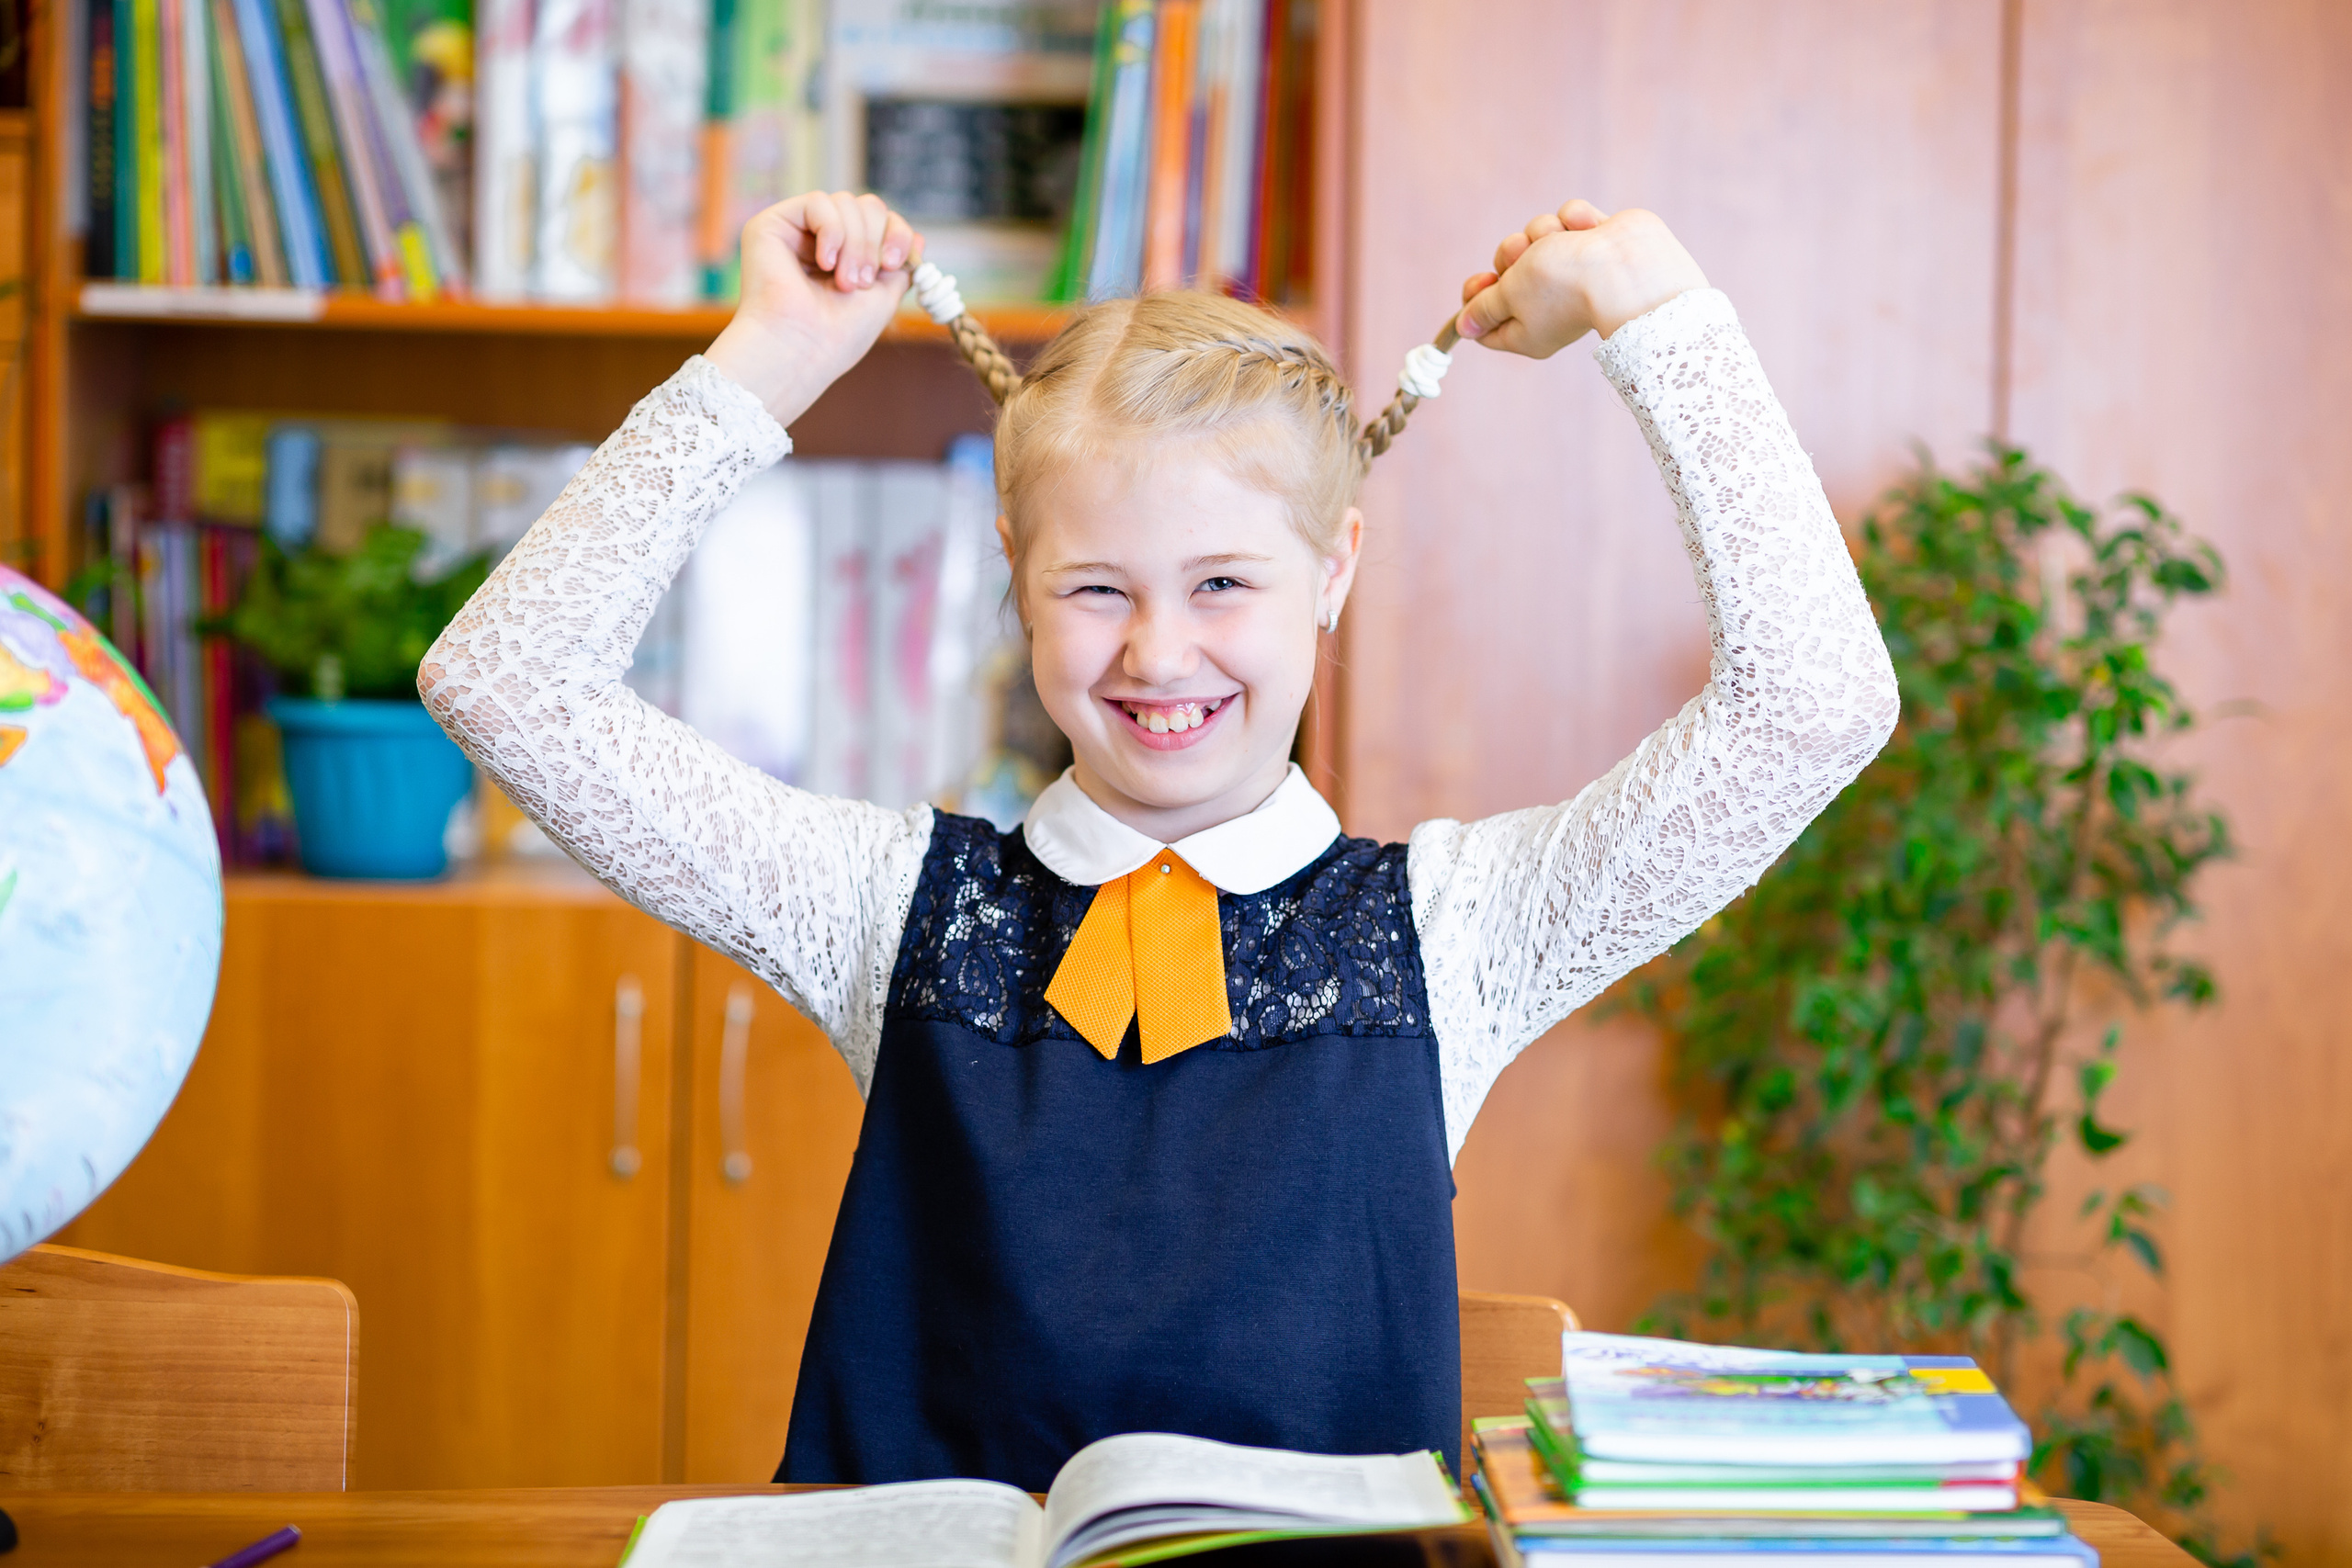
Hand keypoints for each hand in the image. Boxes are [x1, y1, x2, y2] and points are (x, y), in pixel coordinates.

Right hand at [705, 191, 923, 424]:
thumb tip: (919, 236)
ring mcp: (796, 230)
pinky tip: (825, 263)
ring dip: (855, 243)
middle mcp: (819, 240)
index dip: (897, 233)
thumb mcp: (883, 296)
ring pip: (845, 202)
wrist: (801, 351)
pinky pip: (818, 202)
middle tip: (864, 281)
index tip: (895, 263)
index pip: (880, 220)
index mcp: (844, 256)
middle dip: (875, 240)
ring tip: (844, 282)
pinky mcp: (773, 223)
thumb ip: (900, 265)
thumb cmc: (837, 335)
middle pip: (866, 206)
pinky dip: (832, 231)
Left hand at [1454, 201, 1706, 357]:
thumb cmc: (1563, 284)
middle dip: (1511, 256)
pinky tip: (1589, 229)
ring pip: (1536, 239)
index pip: (1489, 324)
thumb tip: (1464, 326)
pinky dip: (1575, 220)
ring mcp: (1575, 273)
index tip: (1480, 281)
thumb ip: (1485, 307)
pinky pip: (1569, 220)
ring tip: (1561, 239)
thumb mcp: (1509, 295)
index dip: (1476, 300)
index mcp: (1528, 333)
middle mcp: (1551, 308)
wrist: (1628, 264)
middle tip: (1521, 255)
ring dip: (1542, 233)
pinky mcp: (1596, 242)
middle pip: (1509, 276)